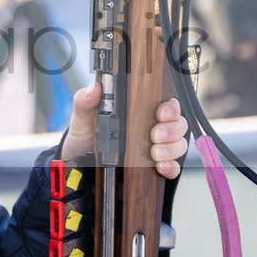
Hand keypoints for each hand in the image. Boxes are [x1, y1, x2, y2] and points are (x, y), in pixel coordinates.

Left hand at [60, 82, 188, 178]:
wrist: (78, 159)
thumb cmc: (85, 133)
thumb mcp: (83, 115)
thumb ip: (86, 100)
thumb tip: (95, 88)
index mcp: (140, 111)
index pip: (167, 104)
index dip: (170, 107)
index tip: (161, 113)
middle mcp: (153, 127)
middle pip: (178, 124)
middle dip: (171, 130)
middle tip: (155, 135)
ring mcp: (156, 147)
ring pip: (179, 144)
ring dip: (171, 149)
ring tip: (155, 153)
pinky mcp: (154, 166)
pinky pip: (173, 167)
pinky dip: (171, 167)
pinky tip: (161, 167)